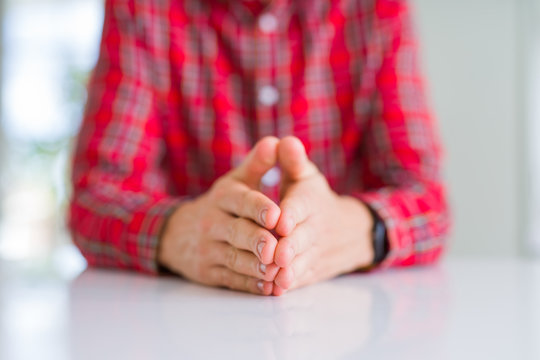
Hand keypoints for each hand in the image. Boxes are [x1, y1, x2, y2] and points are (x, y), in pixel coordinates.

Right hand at [158, 137, 281, 294]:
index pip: (241, 201)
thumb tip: (276, 141)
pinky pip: (230, 279)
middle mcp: (213, 222)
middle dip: (256, 241)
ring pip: (233, 258)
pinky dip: (249, 285)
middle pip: (236, 232)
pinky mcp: (209, 272)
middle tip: (275, 248)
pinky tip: (267, 288)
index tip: (276, 215)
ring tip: (276, 272)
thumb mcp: (235, 181)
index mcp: (223, 197)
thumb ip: (258, 164)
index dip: (258, 208)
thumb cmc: (221, 205)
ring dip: (255, 267)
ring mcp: (209, 249)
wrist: (177, 234)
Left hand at [271, 137, 374, 295]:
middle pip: (302, 237)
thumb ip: (292, 160)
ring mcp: (314, 251)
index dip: (292, 213)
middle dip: (290, 246)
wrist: (347, 231)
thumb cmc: (313, 198)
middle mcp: (315, 227)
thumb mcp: (306, 176)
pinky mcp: (311, 270)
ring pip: (302, 262)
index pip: (302, 205)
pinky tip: (275, 290)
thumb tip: (284, 141)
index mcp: (311, 200)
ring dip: (289, 270)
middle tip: (276, 254)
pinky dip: (290, 284)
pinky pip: (302, 278)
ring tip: (274, 276)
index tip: (280, 221)